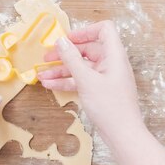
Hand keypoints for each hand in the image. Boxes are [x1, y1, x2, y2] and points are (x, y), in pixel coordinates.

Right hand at [38, 21, 143, 140]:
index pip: (103, 30)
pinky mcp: (100, 90)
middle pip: (87, 49)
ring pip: (81, 67)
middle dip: (65, 53)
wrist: (123, 135)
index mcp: (114, 55)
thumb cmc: (110, 107)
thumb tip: (61, 41)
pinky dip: (67, 81)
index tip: (66, 39)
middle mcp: (111, 63)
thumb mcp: (86, 80)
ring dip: (61, 70)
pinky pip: (81, 80)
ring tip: (42, 74)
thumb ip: (72, 59)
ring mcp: (105, 77)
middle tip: (47, 57)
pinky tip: (50, 85)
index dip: (85, 31)